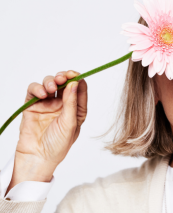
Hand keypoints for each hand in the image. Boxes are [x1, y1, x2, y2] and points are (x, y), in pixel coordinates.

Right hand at [6, 70, 87, 193]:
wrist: (37, 158)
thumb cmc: (58, 145)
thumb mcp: (70, 124)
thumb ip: (72, 103)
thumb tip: (75, 83)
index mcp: (76, 108)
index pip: (79, 88)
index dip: (77, 79)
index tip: (75, 74)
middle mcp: (63, 104)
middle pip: (64, 82)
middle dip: (63, 77)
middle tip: (62, 78)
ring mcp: (47, 104)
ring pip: (49, 83)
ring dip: (50, 81)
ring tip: (51, 89)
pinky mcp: (33, 106)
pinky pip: (34, 91)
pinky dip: (37, 88)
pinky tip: (41, 94)